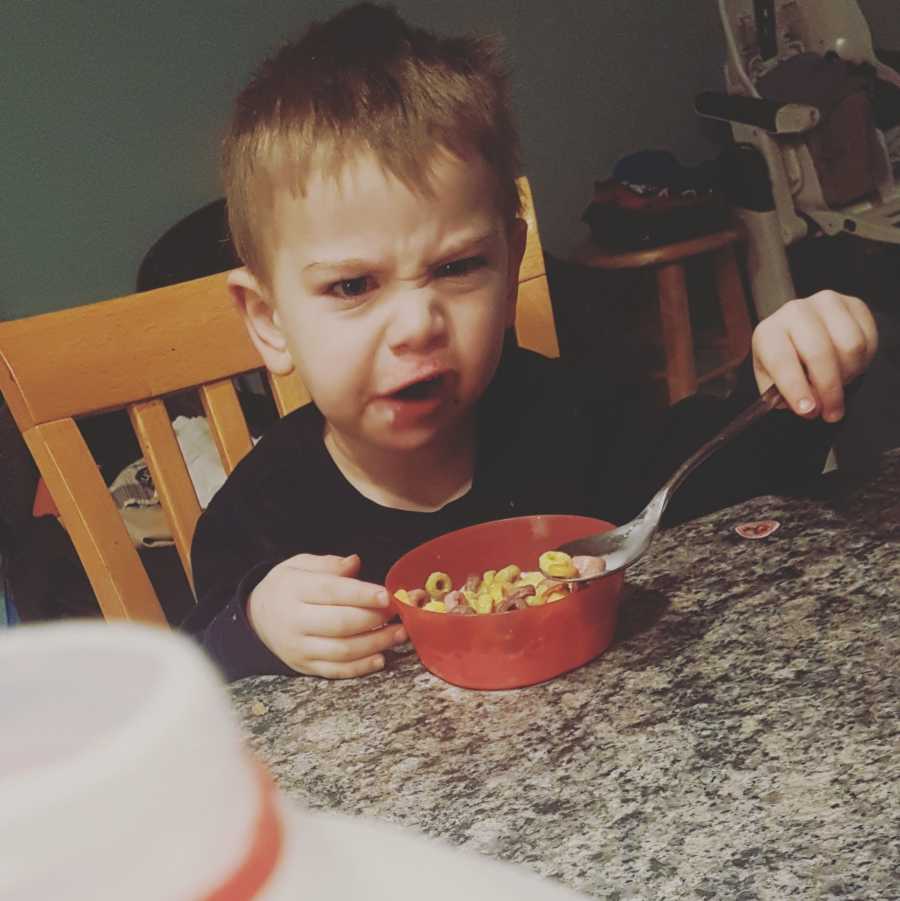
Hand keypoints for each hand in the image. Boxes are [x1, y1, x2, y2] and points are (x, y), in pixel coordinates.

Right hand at [246, 553, 405, 677]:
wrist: (256, 616)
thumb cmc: (287, 586)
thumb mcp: (300, 565)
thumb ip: (328, 564)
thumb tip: (354, 563)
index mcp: (294, 590)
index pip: (331, 591)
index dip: (361, 594)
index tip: (387, 595)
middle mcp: (295, 621)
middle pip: (340, 623)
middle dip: (374, 619)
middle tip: (398, 612)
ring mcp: (299, 648)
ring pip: (342, 650)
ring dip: (376, 644)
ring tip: (399, 634)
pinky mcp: (305, 666)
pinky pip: (336, 670)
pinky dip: (361, 667)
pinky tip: (381, 658)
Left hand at [751, 291, 876, 421]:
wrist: (803, 333)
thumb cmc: (786, 360)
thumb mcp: (773, 380)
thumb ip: (782, 396)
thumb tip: (806, 406)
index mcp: (768, 332)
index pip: (782, 360)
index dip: (796, 388)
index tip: (808, 410)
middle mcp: (795, 312)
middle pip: (820, 353)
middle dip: (828, 390)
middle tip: (830, 412)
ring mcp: (825, 303)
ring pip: (850, 347)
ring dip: (848, 375)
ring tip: (837, 385)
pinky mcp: (853, 304)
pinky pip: (868, 339)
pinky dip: (862, 362)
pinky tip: (848, 367)